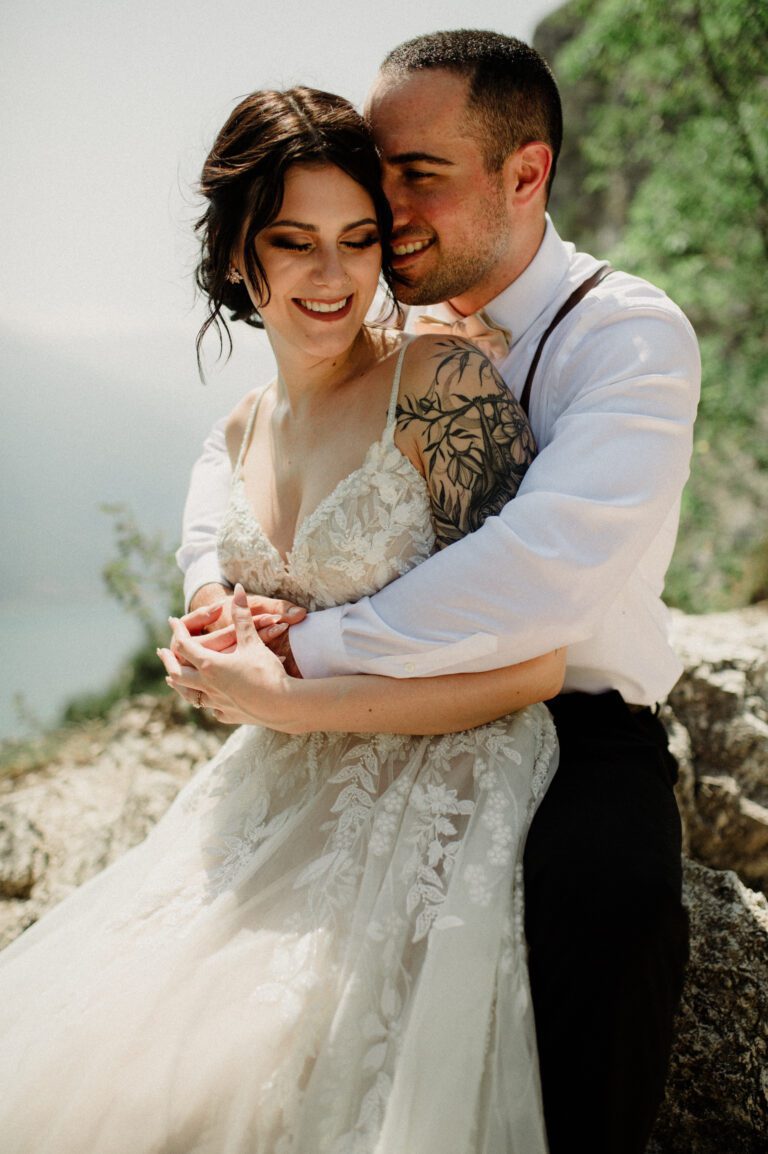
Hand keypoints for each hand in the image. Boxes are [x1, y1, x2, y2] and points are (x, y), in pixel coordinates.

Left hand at [159, 584, 296, 725]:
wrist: (283, 706)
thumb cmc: (267, 672)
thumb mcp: (252, 642)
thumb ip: (242, 616)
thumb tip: (238, 590)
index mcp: (210, 665)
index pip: (185, 645)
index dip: (178, 631)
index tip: (173, 621)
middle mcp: (207, 685)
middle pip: (178, 673)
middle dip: (169, 661)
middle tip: (163, 652)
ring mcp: (216, 703)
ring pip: (190, 694)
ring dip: (180, 684)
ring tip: (174, 678)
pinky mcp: (229, 715)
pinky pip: (212, 709)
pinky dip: (206, 702)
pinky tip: (209, 701)